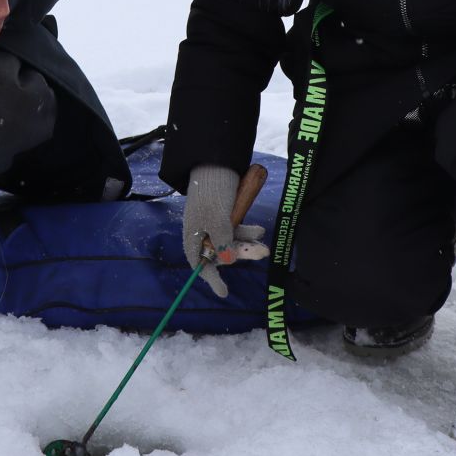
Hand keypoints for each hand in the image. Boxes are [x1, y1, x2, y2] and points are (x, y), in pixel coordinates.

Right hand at [182, 164, 270, 297]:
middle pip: (220, 253)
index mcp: (193, 236)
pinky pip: (236, 230)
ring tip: (262, 239)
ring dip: (247, 243)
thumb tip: (229, 261)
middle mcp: (203, 233)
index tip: (224, 292)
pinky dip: (246, 232)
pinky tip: (258, 231)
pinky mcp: (225, 216)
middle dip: (241, 254)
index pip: (199, 264)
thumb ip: (223, 241)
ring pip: (232, 241)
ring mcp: (214, 224)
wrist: (217, 164)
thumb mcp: (219, 220)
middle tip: (262, 254)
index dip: (210, 277)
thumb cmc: (213, 193)